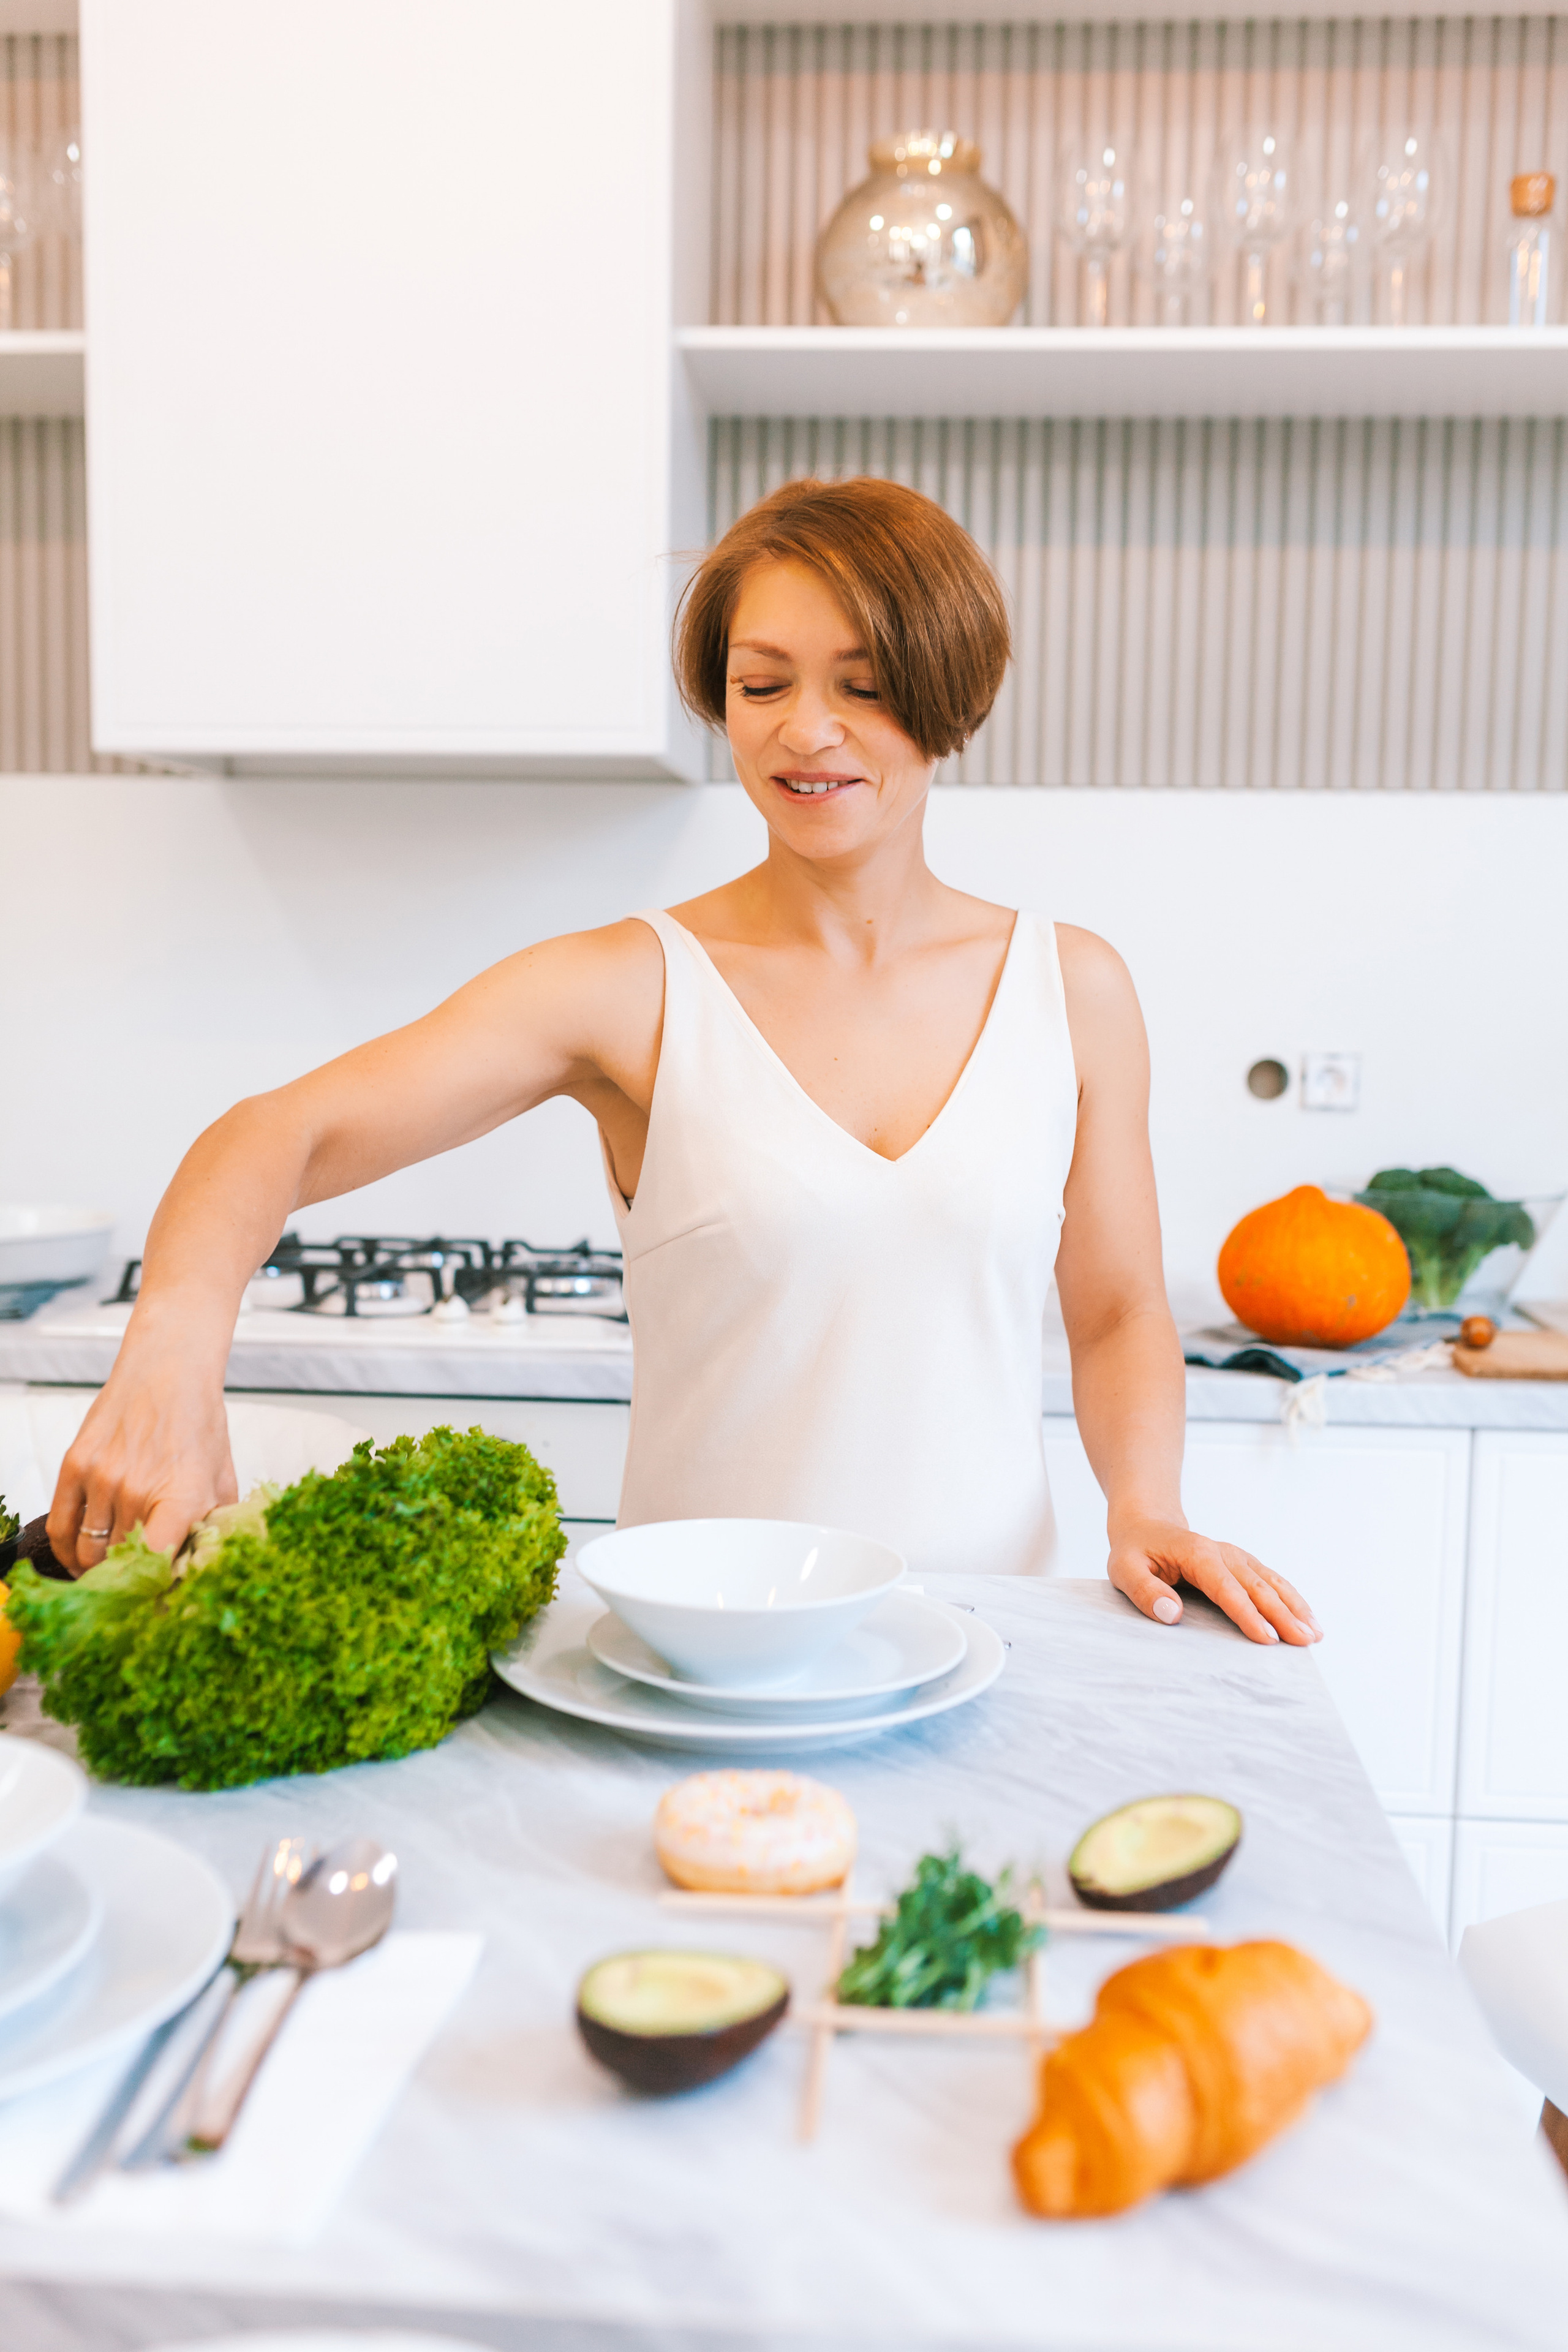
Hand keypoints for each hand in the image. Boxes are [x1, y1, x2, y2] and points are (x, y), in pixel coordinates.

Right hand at [45, 1350, 236, 1575]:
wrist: (168, 1371)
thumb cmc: (199, 1424)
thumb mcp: (222, 1479)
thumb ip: (215, 1527)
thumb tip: (205, 1568)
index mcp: (182, 1497)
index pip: (156, 1565)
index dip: (154, 1589)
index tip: (157, 1597)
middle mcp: (138, 1490)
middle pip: (118, 1564)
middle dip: (125, 1581)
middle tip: (131, 1587)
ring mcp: (101, 1478)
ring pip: (87, 1552)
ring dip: (94, 1569)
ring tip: (107, 1574)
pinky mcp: (75, 1465)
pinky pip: (61, 1527)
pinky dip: (66, 1550)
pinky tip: (79, 1558)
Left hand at [1107, 1517, 1319, 1646]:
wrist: (1147, 1526)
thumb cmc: (1135, 1551)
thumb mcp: (1125, 1569)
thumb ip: (1145, 1591)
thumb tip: (1172, 1614)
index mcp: (1197, 1554)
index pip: (1226, 1588)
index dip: (1248, 1614)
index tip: (1266, 1638)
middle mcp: (1224, 1553)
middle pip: (1257, 1587)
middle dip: (1282, 1616)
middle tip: (1302, 1642)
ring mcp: (1237, 1558)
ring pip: (1272, 1583)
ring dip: (1295, 1608)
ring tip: (1314, 1634)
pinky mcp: (1244, 1565)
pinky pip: (1273, 1582)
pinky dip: (1293, 1600)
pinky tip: (1308, 1619)